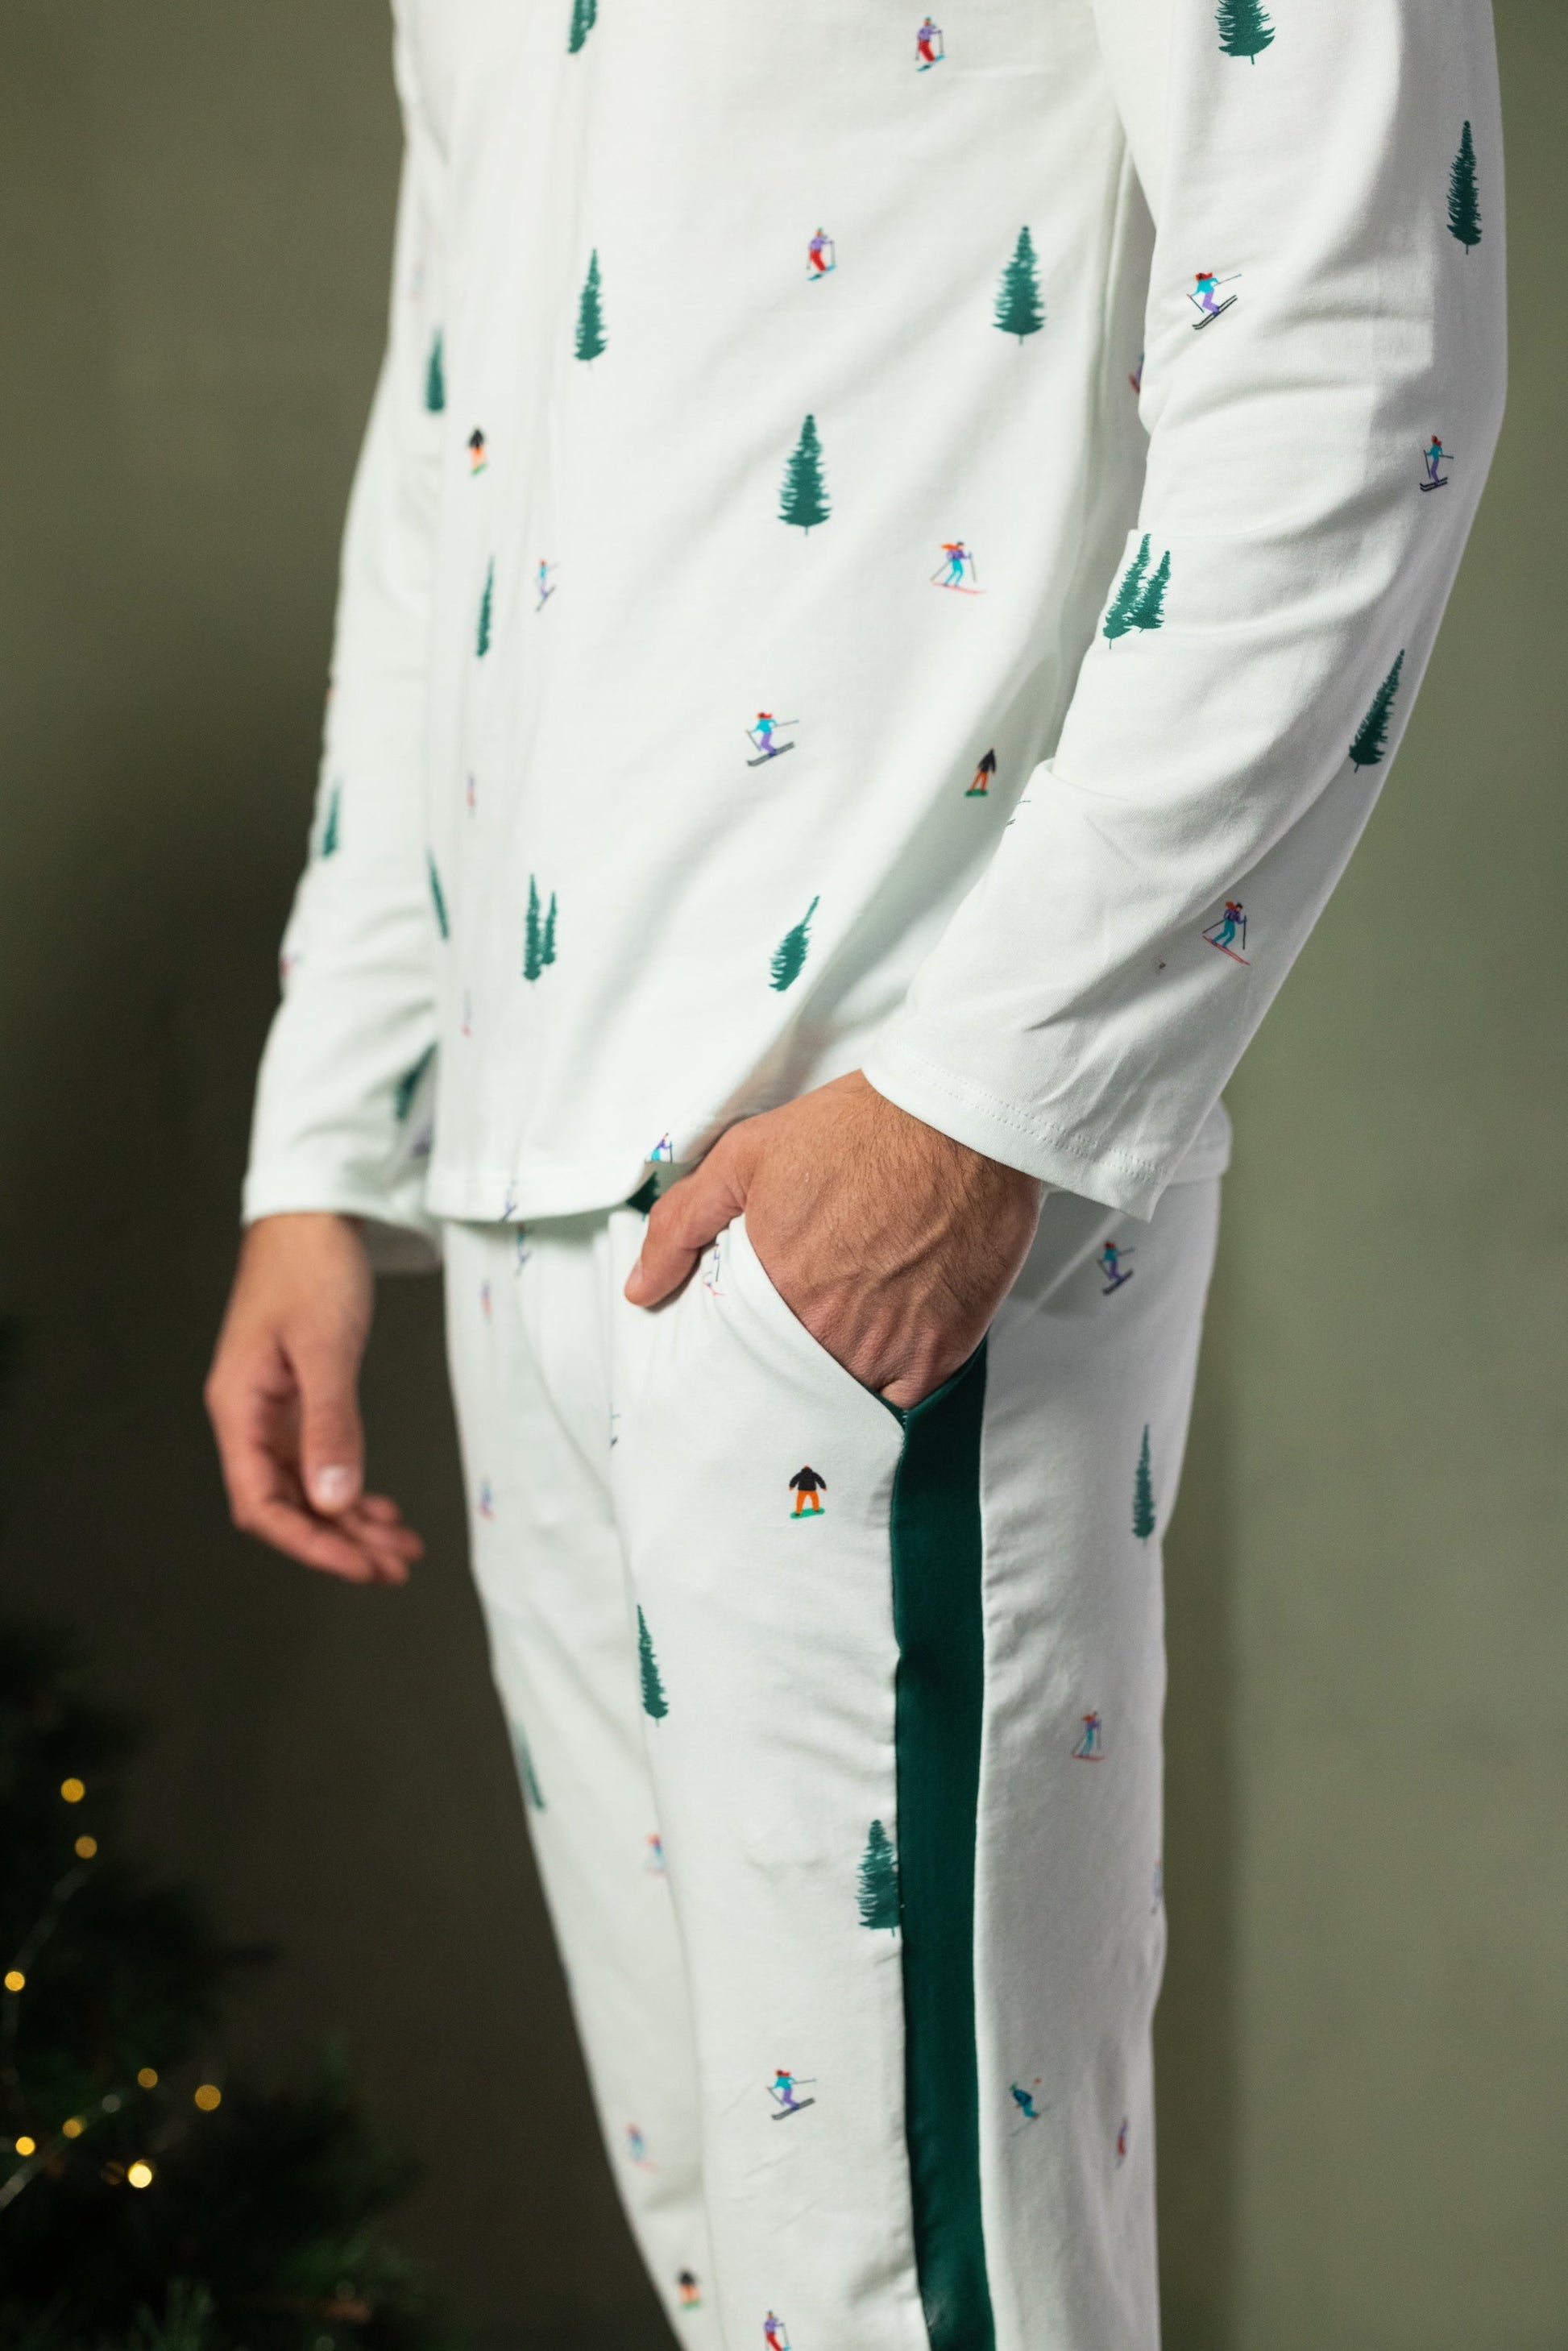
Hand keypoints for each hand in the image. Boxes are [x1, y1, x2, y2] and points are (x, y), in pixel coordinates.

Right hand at [205, 1213, 423, 1584]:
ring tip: (401, 1546)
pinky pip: (319, 1461)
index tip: (361, 1567)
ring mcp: (273, 1409)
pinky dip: (351, 1488)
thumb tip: (334, 1502)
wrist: (312, 1213)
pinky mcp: (299, 1397)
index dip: (310, 1545)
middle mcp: (249, 1417)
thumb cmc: (310, 1267)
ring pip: (307, 1488)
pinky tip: (380, 1507)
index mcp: (238, 1408)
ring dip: (351, 1522)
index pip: (262, 1504)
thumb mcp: (325, 1348)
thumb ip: (330, 1425)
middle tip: (395, 1566)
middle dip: (340, 1543)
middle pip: (286, 1506)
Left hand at [624, 1072, 1042, 1406]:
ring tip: (842, 1331)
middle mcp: (827, 1330)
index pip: (735, 1359)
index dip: (736, 1356)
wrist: (958, 1118)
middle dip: (782, 1367)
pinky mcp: (941, 1351)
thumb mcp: (745, 1155)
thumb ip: (682, 1224)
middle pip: (787, 1381)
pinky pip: (902, 1397)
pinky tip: (886, 1342)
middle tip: (796, 1332)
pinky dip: (890, 1381)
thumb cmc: (856, 1128)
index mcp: (772, 1289)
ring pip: (843, 1393)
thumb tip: (640, 1289)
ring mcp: (888, 1347)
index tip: (742, 1345)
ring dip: (835, 1373)